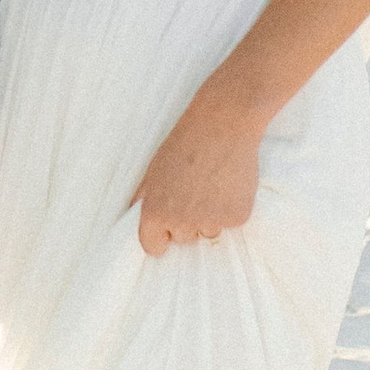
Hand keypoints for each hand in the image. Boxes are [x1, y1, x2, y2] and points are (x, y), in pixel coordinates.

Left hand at [131, 84, 264, 255]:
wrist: (224, 123)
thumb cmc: (185, 143)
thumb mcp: (154, 169)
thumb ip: (144, 197)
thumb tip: (132, 215)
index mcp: (155, 212)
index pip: (153, 246)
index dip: (160, 236)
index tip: (167, 229)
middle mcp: (181, 222)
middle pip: (183, 238)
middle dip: (187, 221)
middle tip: (194, 189)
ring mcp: (211, 221)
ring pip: (209, 231)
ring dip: (211, 216)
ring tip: (213, 183)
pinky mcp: (237, 217)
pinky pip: (231, 223)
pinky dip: (232, 208)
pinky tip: (229, 183)